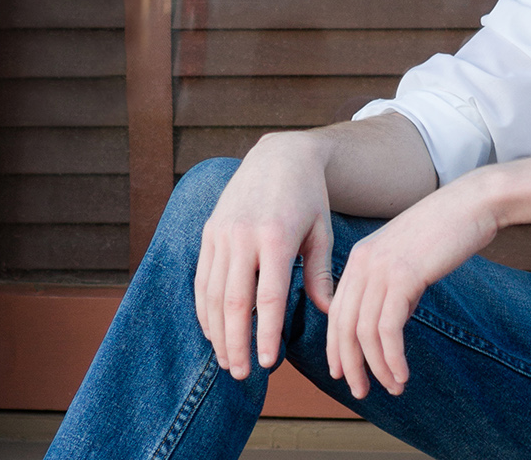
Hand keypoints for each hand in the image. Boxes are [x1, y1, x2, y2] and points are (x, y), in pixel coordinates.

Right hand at [194, 135, 335, 379]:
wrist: (278, 156)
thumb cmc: (308, 198)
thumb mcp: (321, 231)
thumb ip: (319, 274)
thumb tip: (329, 313)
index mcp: (276, 237)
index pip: (268, 298)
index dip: (267, 333)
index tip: (269, 363)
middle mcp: (243, 236)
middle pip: (234, 302)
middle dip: (236, 342)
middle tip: (242, 374)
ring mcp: (221, 233)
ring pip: (212, 294)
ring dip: (217, 332)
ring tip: (228, 361)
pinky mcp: (209, 232)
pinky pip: (202, 278)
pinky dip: (205, 309)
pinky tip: (214, 332)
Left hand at [325, 171, 499, 398]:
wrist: (472, 204)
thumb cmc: (447, 230)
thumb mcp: (409, 258)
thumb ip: (395, 285)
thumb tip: (393, 321)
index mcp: (360, 257)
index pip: (337, 311)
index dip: (336, 346)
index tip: (343, 373)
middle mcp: (363, 263)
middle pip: (343, 325)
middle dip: (351, 364)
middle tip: (362, 392)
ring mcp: (381, 268)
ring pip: (365, 332)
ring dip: (377, 368)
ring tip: (393, 388)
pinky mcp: (404, 276)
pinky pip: (389, 329)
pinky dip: (393, 358)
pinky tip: (403, 373)